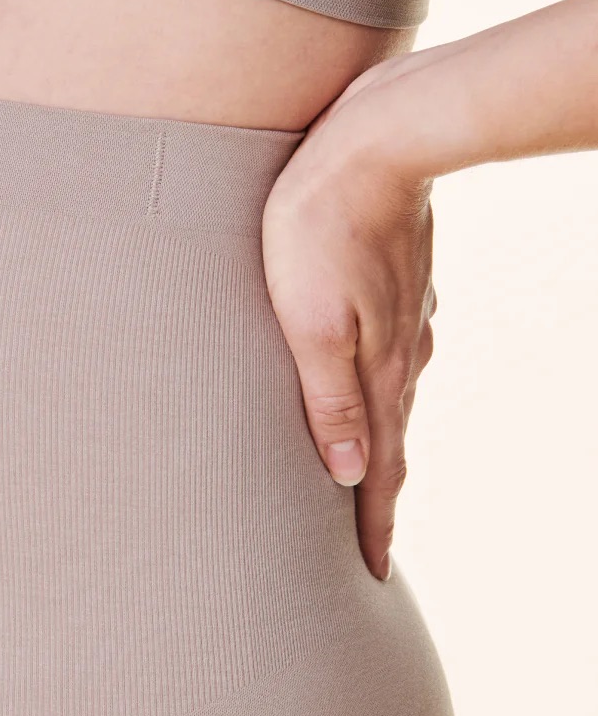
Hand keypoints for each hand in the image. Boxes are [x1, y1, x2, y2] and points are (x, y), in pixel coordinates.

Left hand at [261, 56, 439, 580]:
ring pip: (392, 397)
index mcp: (378, 371)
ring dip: (381, 441)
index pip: (377, 468)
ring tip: (368, 472)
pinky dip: (383, 389)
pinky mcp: (400, 285)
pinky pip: (394, 355)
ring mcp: (406, 317)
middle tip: (371, 540)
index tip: (371, 572)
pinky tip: (378, 382)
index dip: (373, 522)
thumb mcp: (310, 321)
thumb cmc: (319, 229)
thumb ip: (328, 398)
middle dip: (379, 494)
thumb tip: (348, 474)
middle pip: (390, 440)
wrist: (376, 142)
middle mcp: (401, 353)